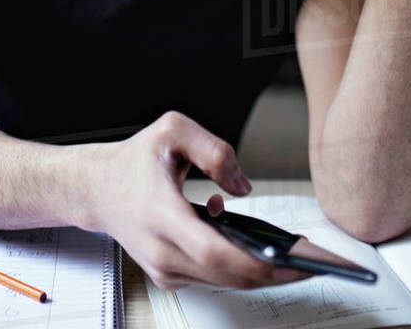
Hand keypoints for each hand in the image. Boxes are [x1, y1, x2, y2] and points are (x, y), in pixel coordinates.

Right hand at [82, 111, 309, 290]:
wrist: (98, 189)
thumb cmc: (134, 161)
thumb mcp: (172, 130)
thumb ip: (214, 150)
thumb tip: (242, 186)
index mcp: (161, 216)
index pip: (214, 253)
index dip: (258, 263)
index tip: (294, 262)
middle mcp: (161, 251)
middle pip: (228, 275)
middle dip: (275, 272)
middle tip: (312, 260)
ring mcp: (163, 269)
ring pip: (225, 281)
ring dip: (261, 269)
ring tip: (292, 252)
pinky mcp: (168, 276)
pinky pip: (213, 278)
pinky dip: (238, 265)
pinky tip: (248, 243)